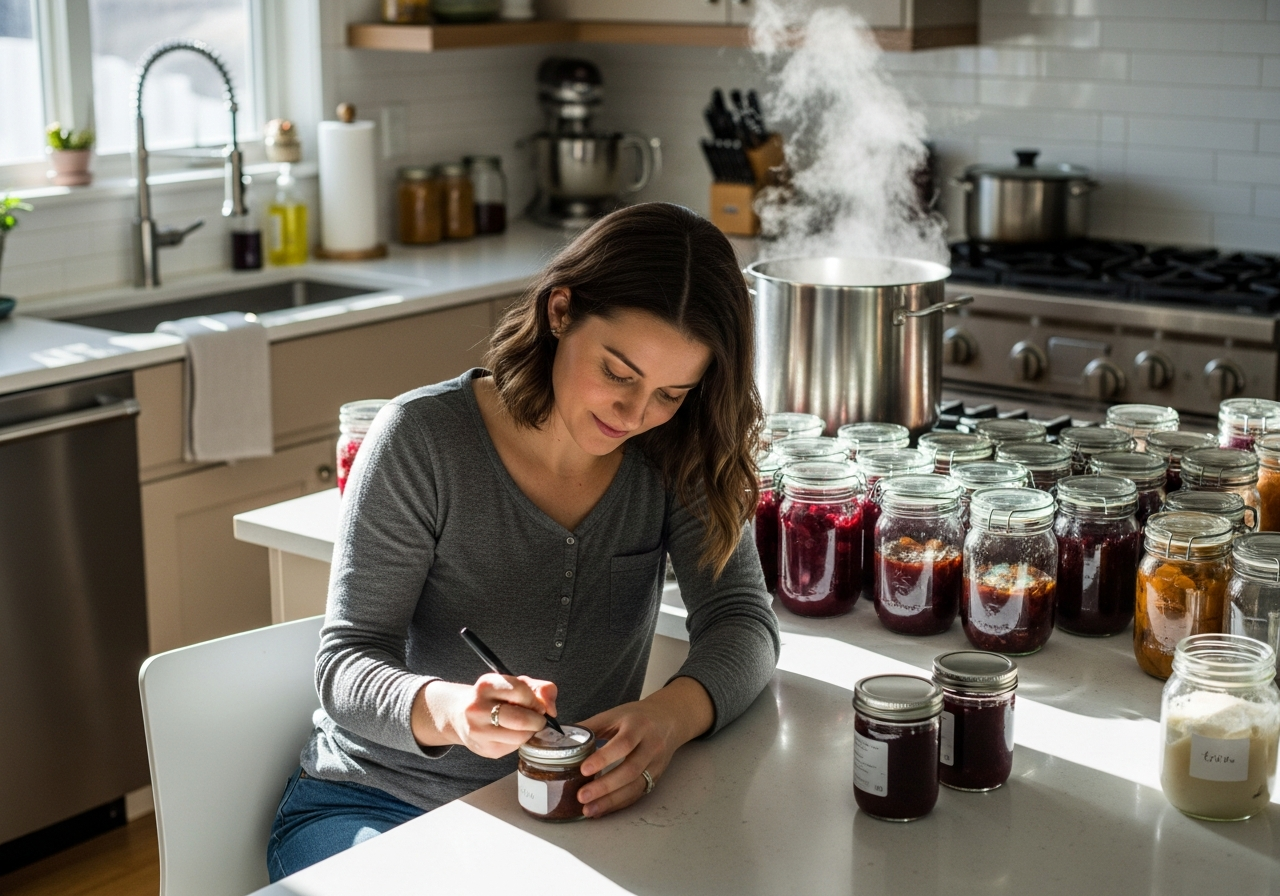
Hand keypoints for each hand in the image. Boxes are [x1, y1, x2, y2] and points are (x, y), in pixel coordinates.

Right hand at [417, 674, 556, 757]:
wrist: (461, 715)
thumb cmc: (494, 697)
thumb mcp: (515, 684)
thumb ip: (540, 689)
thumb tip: (551, 709)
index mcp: (486, 685)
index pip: (521, 692)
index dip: (536, 700)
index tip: (537, 705)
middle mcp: (478, 708)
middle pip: (521, 719)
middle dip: (538, 720)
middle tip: (538, 719)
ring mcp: (479, 731)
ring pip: (520, 737)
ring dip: (530, 732)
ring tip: (524, 726)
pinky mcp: (485, 749)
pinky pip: (514, 748)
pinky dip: (520, 741)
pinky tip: (512, 733)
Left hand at [575, 677, 713, 817]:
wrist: (669, 720)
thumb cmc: (637, 716)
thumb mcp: (615, 714)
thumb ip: (590, 726)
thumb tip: (560, 738)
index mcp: (639, 726)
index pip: (624, 743)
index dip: (604, 757)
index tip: (584, 769)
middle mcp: (651, 746)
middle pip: (631, 769)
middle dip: (605, 786)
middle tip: (582, 795)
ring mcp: (655, 764)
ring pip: (635, 786)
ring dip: (611, 801)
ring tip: (588, 809)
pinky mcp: (656, 777)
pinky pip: (637, 794)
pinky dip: (618, 804)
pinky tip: (601, 809)